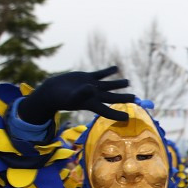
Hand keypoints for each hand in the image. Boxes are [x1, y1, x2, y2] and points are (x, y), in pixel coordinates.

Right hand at [17, 67, 135, 124]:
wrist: (53, 91)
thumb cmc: (61, 98)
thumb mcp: (72, 97)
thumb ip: (82, 93)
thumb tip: (92, 87)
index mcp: (93, 104)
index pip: (108, 111)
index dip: (117, 115)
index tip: (127, 118)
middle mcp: (95, 96)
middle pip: (113, 97)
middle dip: (124, 98)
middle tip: (135, 98)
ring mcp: (92, 86)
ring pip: (109, 85)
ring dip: (118, 83)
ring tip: (127, 82)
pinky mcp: (87, 77)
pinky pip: (100, 74)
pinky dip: (108, 71)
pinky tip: (115, 68)